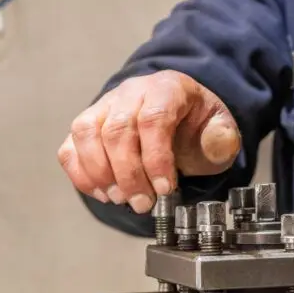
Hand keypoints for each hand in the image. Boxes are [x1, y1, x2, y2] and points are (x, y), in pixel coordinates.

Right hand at [58, 71, 241, 212]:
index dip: (156, 158)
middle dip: (129, 174)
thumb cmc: (197, 126)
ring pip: (87, 134)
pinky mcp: (87, 125)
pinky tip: (104, 194)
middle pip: (118, 130)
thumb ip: (222, 138)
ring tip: (121, 199)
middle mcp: (131, 92)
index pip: (154, 119)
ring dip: (101, 174)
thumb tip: (215, 143)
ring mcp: (104, 106)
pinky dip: (82, 175)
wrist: (179, 115)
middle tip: (143, 204)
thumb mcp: (220, 129)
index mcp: (168, 89)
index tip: (165, 189)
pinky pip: (70, 147)